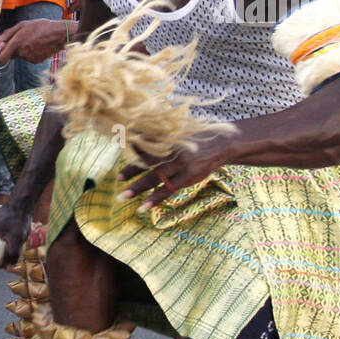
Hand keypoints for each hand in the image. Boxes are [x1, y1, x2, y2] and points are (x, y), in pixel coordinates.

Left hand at [0, 18, 69, 63]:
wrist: (59, 34)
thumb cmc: (41, 26)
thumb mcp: (22, 25)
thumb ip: (7, 34)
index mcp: (17, 42)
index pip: (2, 57)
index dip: (0, 54)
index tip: (1, 50)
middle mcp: (22, 52)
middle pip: (10, 55)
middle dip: (12, 49)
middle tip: (20, 40)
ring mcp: (29, 58)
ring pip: (19, 56)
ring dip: (22, 50)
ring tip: (31, 40)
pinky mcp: (35, 61)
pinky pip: (27, 58)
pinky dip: (30, 53)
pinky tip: (37, 45)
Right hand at [0, 205, 30, 264]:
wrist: (20, 206)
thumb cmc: (16, 220)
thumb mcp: (15, 239)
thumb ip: (12, 255)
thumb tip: (8, 268)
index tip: (1, 265)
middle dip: (0, 259)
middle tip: (11, 256)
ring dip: (4, 254)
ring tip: (13, 247)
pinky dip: (5, 249)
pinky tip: (13, 244)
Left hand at [116, 132, 231, 211]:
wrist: (223, 143)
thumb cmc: (196, 138)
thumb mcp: (179, 132)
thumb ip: (161, 135)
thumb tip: (137, 137)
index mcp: (168, 138)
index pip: (144, 144)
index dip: (131, 148)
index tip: (117, 151)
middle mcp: (172, 150)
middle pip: (146, 161)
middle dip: (130, 170)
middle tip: (116, 178)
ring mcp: (180, 164)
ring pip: (154, 177)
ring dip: (137, 187)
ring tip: (122, 197)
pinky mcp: (188, 176)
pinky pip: (168, 189)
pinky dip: (154, 199)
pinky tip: (143, 207)